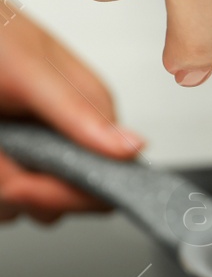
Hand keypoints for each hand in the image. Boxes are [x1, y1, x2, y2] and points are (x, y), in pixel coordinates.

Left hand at [0, 9, 142, 221]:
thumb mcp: (31, 73)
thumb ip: (78, 112)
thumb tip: (133, 147)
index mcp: (92, 120)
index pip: (102, 188)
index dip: (61, 194)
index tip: (20, 184)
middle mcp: (70, 139)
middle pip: (63, 201)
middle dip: (23, 188)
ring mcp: (37, 148)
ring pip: (28, 203)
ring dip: (3, 187)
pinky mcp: (13, 153)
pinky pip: (9, 193)